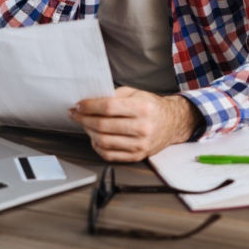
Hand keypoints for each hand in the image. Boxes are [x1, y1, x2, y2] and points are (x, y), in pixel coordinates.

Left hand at [70, 87, 203, 161]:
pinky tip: (94, 138)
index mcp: (142, 108)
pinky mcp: (138, 156)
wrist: (172, 123)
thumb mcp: (135, 93)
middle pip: (103, 125)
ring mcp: (140, 144)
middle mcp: (142, 127)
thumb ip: (114, 95)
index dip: (89, 106)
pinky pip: (110, 155)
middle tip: (76, 114)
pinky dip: (97, 147)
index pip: (108, 107)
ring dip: (89, 132)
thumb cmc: (151, 107)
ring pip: (104, 141)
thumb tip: (90, 101)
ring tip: (85, 124)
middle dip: (84, 119)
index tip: (79, 105)